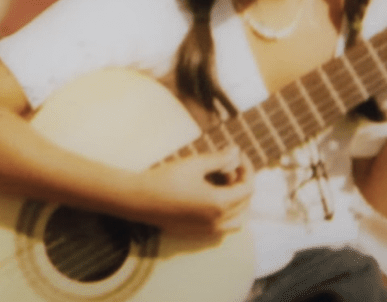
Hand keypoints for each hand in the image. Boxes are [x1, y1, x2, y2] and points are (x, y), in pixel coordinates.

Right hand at [128, 146, 253, 236]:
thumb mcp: (195, 164)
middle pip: (245, 203)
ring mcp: (207, 231)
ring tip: (223, 183)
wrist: (139, 199)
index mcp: (219, 204)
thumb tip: (236, 152)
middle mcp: (217, 222)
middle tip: (228, 165)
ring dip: (237, 200)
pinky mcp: (196, 234)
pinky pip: (223, 227)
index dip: (247, 170)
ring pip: (236, 219)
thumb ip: (220, 158)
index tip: (238, 156)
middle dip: (241, 182)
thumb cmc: (166, 178)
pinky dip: (227, 214)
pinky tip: (212, 198)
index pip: (248, 188)